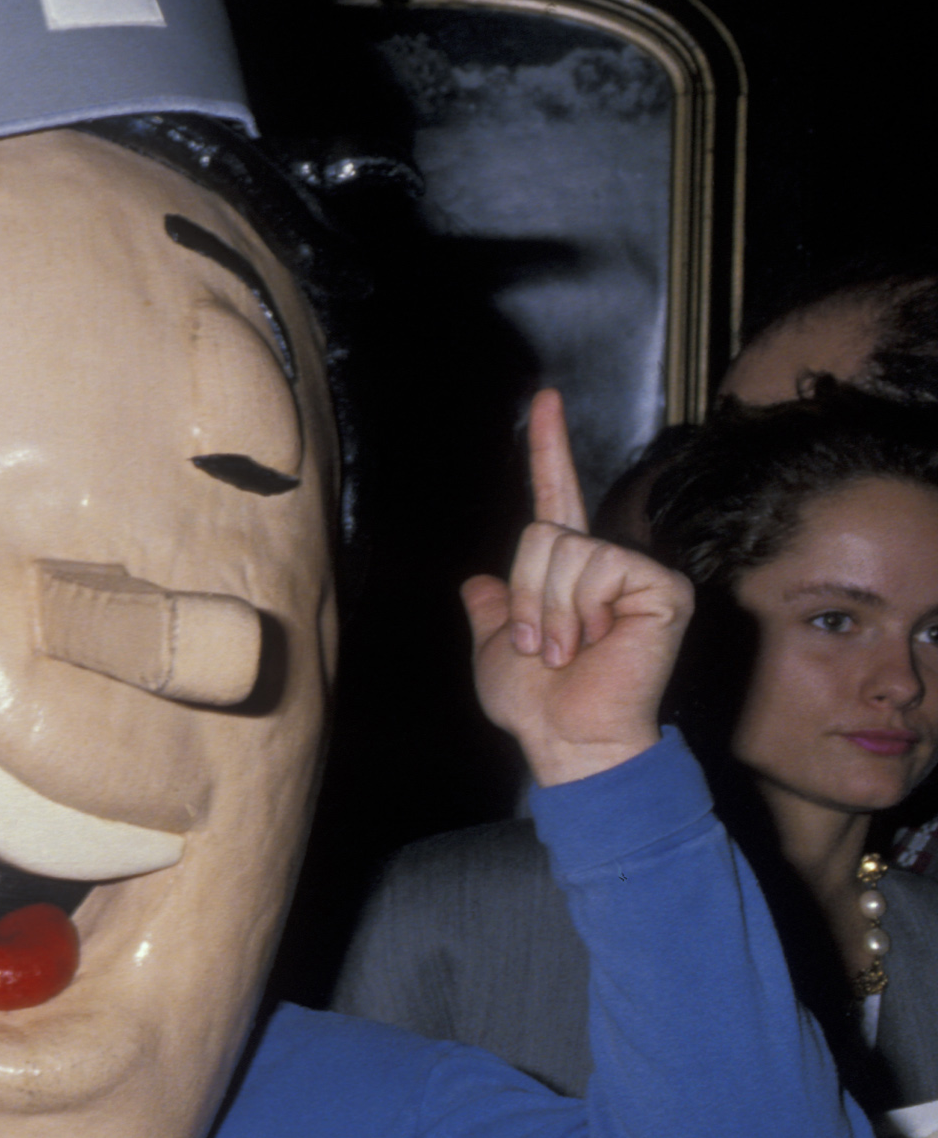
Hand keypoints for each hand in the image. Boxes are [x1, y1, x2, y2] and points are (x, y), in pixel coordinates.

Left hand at [462, 389, 693, 788]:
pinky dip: (576, 609)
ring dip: (546, 610)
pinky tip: (595, 641)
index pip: (556, 495)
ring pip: (560, 550)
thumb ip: (490, 611)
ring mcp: (637, 571)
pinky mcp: (660, 586)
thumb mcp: (495, 650)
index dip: (548, 448)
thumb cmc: (537, 703)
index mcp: (567, 571)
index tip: (544, 398)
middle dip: (523, 595)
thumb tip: (477, 582)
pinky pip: (595, 567)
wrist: (567, 738)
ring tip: (567, 649)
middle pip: (540, 531)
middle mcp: (605, 561)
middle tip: (540, 645)